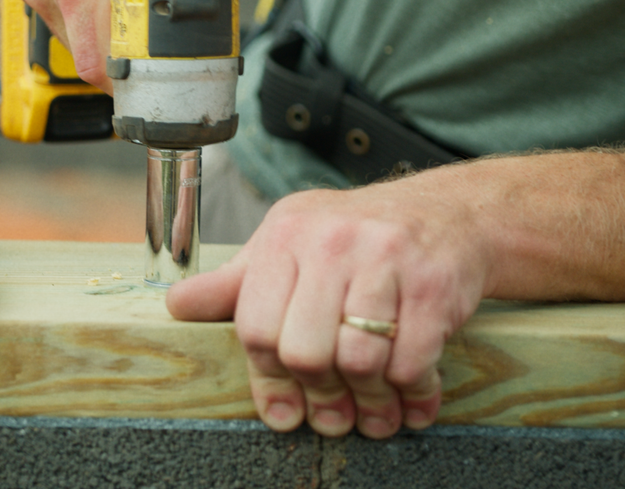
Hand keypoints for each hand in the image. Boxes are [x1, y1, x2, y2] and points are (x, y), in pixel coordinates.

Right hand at [12, 0, 186, 90]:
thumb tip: (212, 33)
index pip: (98, 65)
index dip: (125, 87)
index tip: (144, 90)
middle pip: (83, 60)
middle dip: (114, 70)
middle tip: (144, 67)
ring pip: (67, 40)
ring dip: (94, 42)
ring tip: (123, 24)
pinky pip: (53, 18)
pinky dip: (77, 18)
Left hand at [166, 176, 491, 437]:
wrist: (447, 212)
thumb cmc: (356, 235)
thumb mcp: (288, 242)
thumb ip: (236, 282)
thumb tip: (176, 306)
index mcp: (286, 234)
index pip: (256, 325)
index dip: (268, 377)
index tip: (286, 409)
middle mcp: (331, 242)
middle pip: (304, 351)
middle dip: (320, 392)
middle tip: (335, 412)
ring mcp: (385, 260)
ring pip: (359, 361)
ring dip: (369, 400)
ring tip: (374, 412)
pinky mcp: (432, 284)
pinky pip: (411, 362)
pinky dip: (411, 392)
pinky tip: (410, 396)